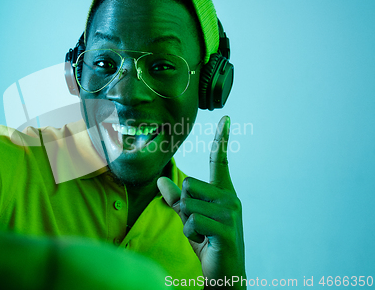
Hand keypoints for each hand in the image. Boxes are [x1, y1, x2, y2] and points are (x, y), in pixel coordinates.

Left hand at [158, 116, 245, 288]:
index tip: (225, 118)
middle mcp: (230, 198)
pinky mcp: (226, 229)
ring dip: (187, 223)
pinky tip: (205, 242)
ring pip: (187, 204)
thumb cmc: (208, 244)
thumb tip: (160, 181)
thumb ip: (177, 200)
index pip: (220, 161)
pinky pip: (193, 221)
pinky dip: (191, 234)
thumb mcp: (190, 219)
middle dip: (184, 207)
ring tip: (202, 235)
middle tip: (198, 224)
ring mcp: (230, 213)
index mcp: (223, 193)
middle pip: (188, 184)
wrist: (225, 274)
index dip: (221, 139)